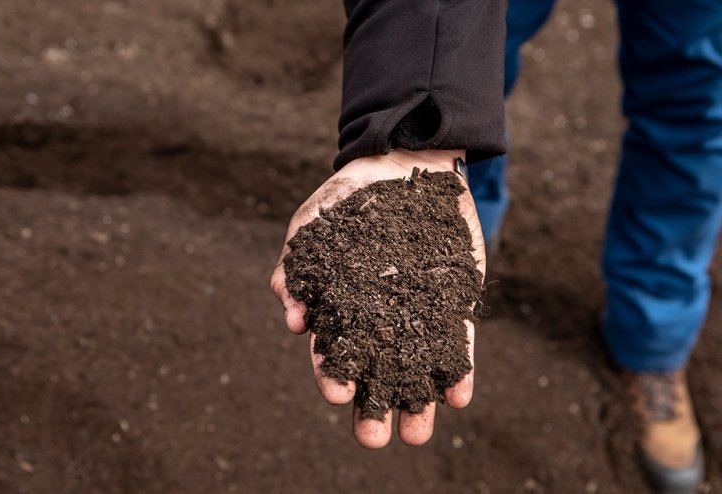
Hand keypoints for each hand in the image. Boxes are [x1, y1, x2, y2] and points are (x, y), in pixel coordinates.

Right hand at [270, 149, 485, 447]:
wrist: (407, 164)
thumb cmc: (353, 196)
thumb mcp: (315, 222)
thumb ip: (296, 265)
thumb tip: (292, 315)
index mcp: (340, 307)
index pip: (333, 351)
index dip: (332, 374)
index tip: (337, 393)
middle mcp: (377, 319)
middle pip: (373, 373)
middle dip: (371, 408)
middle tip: (373, 438)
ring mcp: (417, 314)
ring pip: (414, 370)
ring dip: (415, 405)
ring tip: (415, 435)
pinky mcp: (453, 305)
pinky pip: (457, 345)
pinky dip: (459, 372)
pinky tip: (459, 395)